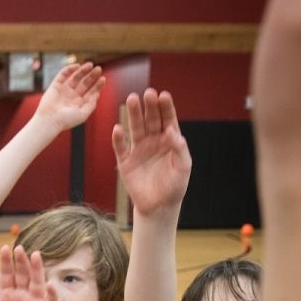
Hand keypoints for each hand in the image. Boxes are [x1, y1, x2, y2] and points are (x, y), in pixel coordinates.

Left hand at [0, 246, 55, 300]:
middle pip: (22, 274)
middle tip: (19, 248)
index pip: (7, 275)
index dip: (7, 262)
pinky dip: (51, 292)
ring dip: (36, 269)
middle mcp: (23, 294)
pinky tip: (49, 284)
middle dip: (21, 262)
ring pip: (36, 281)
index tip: (5, 248)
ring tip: (35, 255)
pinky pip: (50, 299)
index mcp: (9, 294)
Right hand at [35, 62, 104, 134]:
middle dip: (92, 76)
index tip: (103, 79)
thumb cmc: (66, 121)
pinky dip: (69, 69)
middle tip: (98, 69)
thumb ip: (91, 105)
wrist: (49, 121)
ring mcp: (64, 90)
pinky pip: (63, 74)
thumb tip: (97, 94)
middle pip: (84, 83)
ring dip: (83, 70)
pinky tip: (77, 66)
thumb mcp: (83, 114)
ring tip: (90, 65)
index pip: (90, 92)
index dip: (97, 85)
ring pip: (75, 77)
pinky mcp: (55, 85)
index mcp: (78, 104)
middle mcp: (72, 97)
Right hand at [112, 90, 191, 216]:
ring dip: (133, 114)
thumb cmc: (175, 186)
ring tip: (132, 99)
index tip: (163, 96)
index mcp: (169, 139)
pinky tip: (117, 128)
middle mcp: (153, 140)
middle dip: (149, 106)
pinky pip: (121, 148)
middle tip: (148, 93)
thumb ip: (180, 148)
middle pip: (150, 119)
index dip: (165, 107)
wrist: (159, 206)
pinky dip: (118, 139)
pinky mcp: (126, 162)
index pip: (167, 118)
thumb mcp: (183, 167)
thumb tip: (172, 131)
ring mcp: (139, 149)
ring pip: (135, 128)